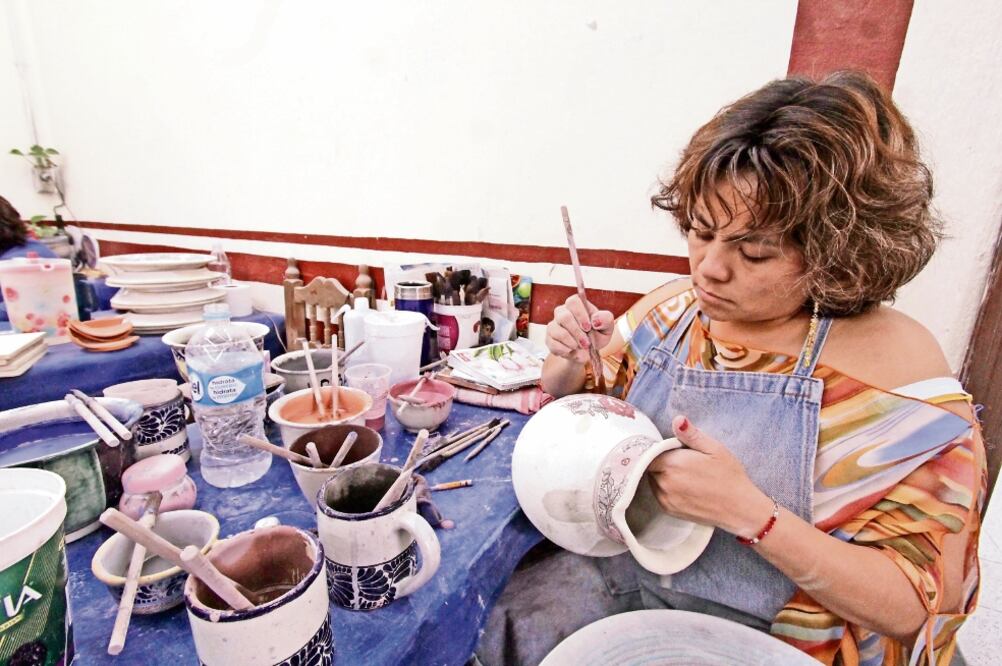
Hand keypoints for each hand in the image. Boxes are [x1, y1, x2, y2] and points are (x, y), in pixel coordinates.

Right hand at [544, 295, 613, 364]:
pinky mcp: (549, 338)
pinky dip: (565, 350)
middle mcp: (562, 312)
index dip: (580, 314)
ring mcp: (554, 325)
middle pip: (564, 317)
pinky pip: (553, 343)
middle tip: (586, 343)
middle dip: (577, 332)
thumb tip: (595, 320)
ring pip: (556, 330)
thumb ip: (606, 319)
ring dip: (571, 342)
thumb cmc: (597, 335)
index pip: (573, 302)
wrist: (587, 353)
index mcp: (576, 305)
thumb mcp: (607, 328)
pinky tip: (572, 350)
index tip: (588, 327)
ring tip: (580, 347)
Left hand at [646, 415, 773, 537]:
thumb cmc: (729, 476)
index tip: (671, 449)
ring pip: (653, 480)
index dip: (658, 449)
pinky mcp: (669, 510)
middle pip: (650, 466)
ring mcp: (665, 498)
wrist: (739, 509)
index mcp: (672, 464)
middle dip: (661, 461)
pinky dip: (666, 488)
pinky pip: (658, 494)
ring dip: (662, 474)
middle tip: (682, 461)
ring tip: (685, 474)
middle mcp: (664, 482)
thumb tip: (677, 419)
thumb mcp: (714, 449)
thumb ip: (691, 434)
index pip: (649, 452)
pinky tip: (685, 486)